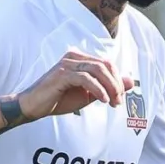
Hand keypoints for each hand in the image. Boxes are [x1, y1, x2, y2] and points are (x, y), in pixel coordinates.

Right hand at [17, 51, 133, 120]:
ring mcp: (67, 63)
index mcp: (80, 59)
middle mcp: (74, 57)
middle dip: (116, 84)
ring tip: (112, 102)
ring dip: (109, 87)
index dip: (117, 81)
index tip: (119, 99)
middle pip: (105, 65)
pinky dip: (97, 89)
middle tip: (118, 102)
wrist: (33, 107)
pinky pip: (85, 78)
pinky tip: (102, 100)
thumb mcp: (89, 95)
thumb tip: (131, 81)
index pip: (107, 64)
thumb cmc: (59, 100)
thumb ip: (108, 87)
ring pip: (97, 70)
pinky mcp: (62, 73)